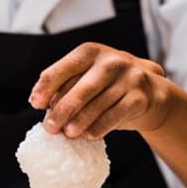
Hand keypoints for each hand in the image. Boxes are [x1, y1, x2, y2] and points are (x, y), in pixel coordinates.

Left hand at [29, 43, 169, 140]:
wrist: (151, 92)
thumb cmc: (109, 86)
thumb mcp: (88, 77)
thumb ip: (66, 86)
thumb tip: (39, 102)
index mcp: (90, 52)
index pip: (64, 68)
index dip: (47, 87)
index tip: (36, 104)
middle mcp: (111, 60)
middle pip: (81, 87)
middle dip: (62, 110)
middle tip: (50, 128)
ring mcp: (129, 77)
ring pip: (98, 103)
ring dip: (81, 121)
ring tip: (69, 134)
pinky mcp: (140, 96)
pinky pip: (116, 114)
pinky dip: (101, 126)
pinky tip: (90, 135)